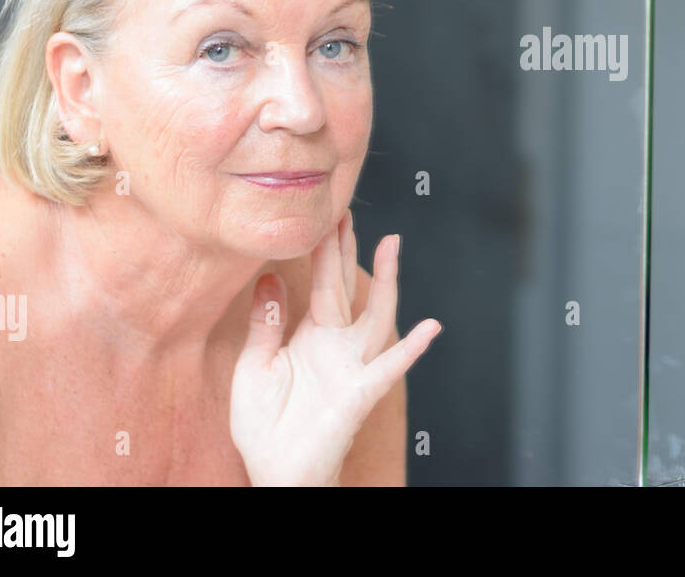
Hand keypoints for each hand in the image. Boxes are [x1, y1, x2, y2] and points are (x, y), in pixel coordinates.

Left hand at [230, 210, 440, 485]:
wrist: (274, 471)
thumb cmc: (265, 426)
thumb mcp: (254, 366)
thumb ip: (266, 323)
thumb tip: (270, 277)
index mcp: (310, 336)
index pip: (320, 284)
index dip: (323, 251)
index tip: (324, 218)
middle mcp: (336, 345)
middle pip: (346, 288)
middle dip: (347, 251)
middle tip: (347, 213)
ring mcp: (352, 366)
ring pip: (376, 315)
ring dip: (385, 282)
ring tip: (392, 247)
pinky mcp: (361, 392)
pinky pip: (389, 367)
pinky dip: (411, 349)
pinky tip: (431, 328)